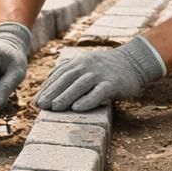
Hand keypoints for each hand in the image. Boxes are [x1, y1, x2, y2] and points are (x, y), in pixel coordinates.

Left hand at [35, 36, 166, 111]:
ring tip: (54, 108)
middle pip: (67, 79)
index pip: (59, 74)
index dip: (47, 87)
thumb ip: (70, 73)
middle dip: (52, 92)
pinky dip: (87, 100)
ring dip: (66, 96)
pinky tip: (77, 108)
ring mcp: (100, 74)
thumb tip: (49, 88)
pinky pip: (98, 92)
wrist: (134, 62)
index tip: (36, 100)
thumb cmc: (106, 68)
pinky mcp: (113, 84)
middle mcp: (88, 66)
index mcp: (79, 62)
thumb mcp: (86, 65)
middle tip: (40, 105)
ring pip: (80, 85)